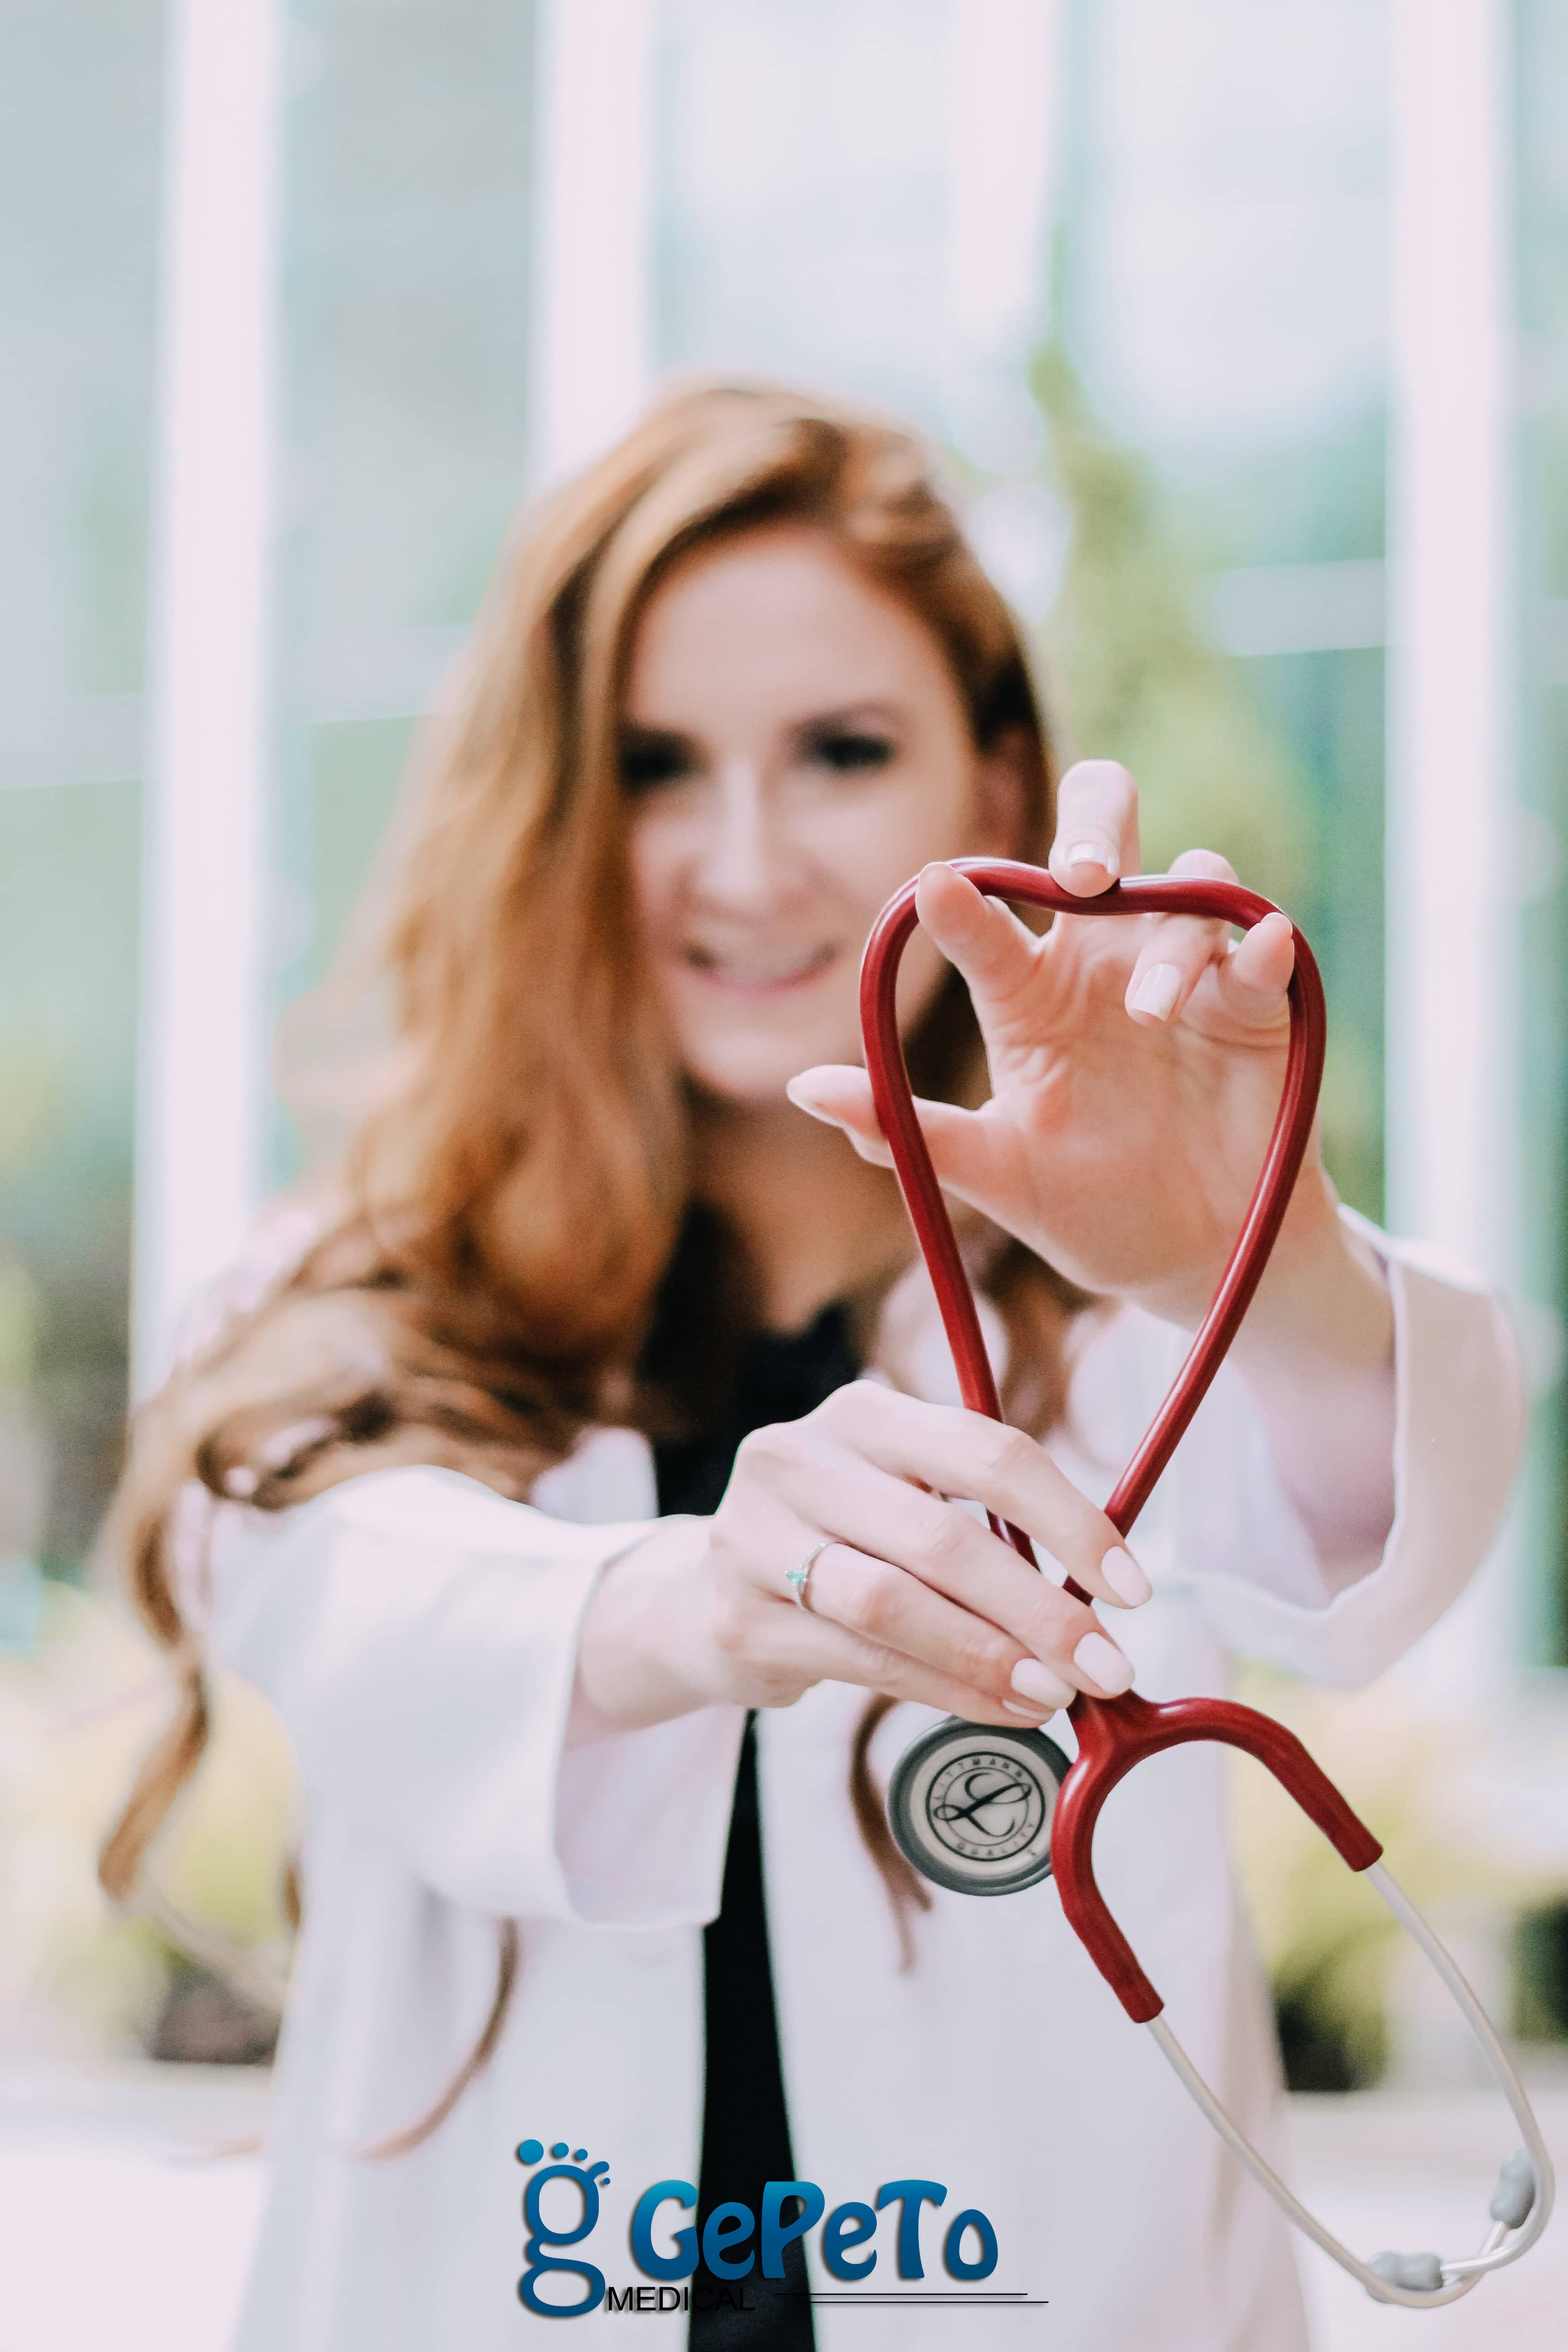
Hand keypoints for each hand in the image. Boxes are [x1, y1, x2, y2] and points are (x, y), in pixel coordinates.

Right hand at [570, 1379, 1151, 1735]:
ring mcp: (753, 1534)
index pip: (988, 1452)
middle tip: (1108, 1666)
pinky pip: (860, 1659)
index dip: (1072, 1521)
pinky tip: (1001, 1709)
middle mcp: (798, 1455)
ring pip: (893, 1601)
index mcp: (864, 1412)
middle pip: (944, 1534)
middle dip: (1040, 1609)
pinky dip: (944, 1690)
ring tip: (1055, 1695)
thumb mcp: (908, 1505)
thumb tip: (1105, 1601)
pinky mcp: (738, 1614)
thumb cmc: (847, 1546)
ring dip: (989, 1656)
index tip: (1133, 1588)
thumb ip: (990, 1531)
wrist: (708, 1597)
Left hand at [787, 758, 1340, 1334]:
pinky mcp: (1255, 1003)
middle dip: (1093, 823)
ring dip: (1167, 937)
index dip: (959, 901)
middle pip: (1101, 835)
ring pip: (1185, 887)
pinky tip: (1257, 946)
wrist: (1194, 1259)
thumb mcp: (994, 1176)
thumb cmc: (1085, 1208)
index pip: (985, 922)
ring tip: (1149, 1013)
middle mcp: (1103, 958)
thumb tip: (804, 1087)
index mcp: (1027, 990)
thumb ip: (909, 1130)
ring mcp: (1184, 972)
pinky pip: (1260, 948)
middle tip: (1079, 872)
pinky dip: (1258, 941)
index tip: (934, 889)